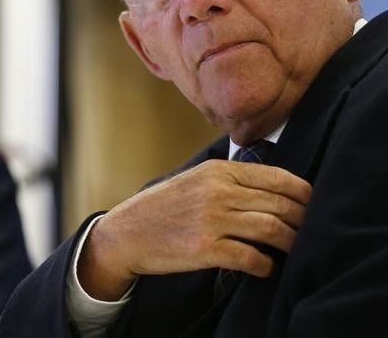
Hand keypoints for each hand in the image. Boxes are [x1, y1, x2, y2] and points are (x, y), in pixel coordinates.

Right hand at [77, 159, 312, 300]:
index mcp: (217, 171)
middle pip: (279, 204)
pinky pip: (251, 258)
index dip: (302, 192)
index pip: (276, 177)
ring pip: (271, 230)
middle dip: (302, 220)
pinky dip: (265, 265)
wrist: (127, 233)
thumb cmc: (162, 207)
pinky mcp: (206, 249)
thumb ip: (228, 179)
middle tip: (309, 231)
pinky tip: (265, 267)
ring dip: (289, 243)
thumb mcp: (193, 180)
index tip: (312, 204)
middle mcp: (217, 192)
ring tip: (292, 250)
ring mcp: (212, 220)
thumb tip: (272, 188)